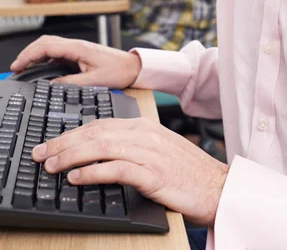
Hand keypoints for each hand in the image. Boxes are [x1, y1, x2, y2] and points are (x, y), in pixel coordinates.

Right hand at [10, 35, 141, 87]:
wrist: (134, 67)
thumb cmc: (119, 71)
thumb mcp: (94, 81)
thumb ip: (70, 83)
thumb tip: (50, 85)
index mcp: (78, 48)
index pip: (46, 47)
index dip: (28, 55)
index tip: (17, 66)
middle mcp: (76, 45)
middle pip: (45, 42)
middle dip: (28, 53)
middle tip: (16, 67)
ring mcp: (78, 48)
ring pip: (50, 46)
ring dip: (36, 54)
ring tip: (24, 67)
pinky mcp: (80, 53)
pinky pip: (58, 52)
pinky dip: (45, 58)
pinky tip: (41, 68)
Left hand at [32, 118, 228, 225]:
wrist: (218, 186)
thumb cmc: (187, 172)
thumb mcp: (158, 150)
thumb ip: (132, 146)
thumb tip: (99, 153)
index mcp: (144, 127)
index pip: (100, 125)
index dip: (72, 133)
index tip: (52, 143)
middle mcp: (145, 134)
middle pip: (95, 133)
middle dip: (64, 143)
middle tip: (42, 154)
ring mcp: (149, 153)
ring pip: (102, 147)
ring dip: (72, 156)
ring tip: (52, 166)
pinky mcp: (153, 174)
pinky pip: (117, 169)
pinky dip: (93, 172)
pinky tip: (77, 177)